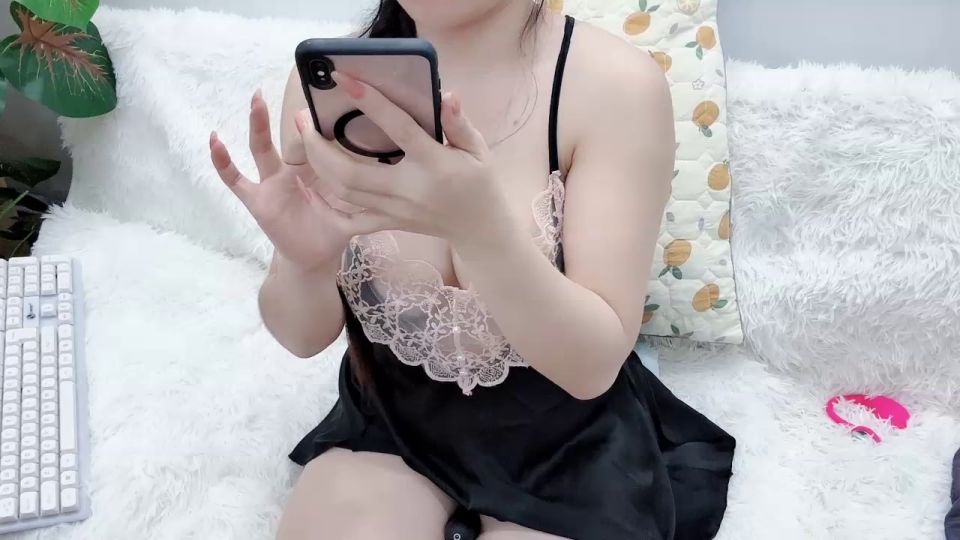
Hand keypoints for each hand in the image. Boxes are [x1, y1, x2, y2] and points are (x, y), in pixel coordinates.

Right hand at [209, 90, 379, 271]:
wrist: (315, 256)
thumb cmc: (333, 228)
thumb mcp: (355, 209)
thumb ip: (372, 194)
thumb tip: (402, 180)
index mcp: (317, 169)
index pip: (318, 141)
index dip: (322, 124)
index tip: (331, 97)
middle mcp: (293, 170)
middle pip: (290, 138)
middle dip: (294, 115)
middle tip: (298, 84)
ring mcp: (272, 183)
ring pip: (262, 149)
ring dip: (258, 125)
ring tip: (256, 100)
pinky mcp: (257, 200)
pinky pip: (236, 180)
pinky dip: (223, 161)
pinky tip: (215, 141)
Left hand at [296, 71, 513, 247]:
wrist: (479, 228)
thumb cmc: (479, 182)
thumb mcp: (478, 149)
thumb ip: (458, 123)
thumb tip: (446, 96)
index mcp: (433, 163)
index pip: (397, 129)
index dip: (369, 102)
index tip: (342, 78)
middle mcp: (408, 189)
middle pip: (352, 171)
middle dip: (321, 144)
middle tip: (304, 117)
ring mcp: (395, 210)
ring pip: (345, 192)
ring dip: (318, 166)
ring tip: (305, 140)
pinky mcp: (389, 222)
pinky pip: (351, 221)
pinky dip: (326, 209)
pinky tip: (309, 189)